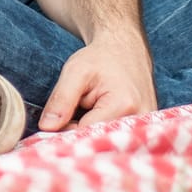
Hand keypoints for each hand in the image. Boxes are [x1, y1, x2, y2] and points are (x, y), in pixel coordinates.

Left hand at [37, 31, 156, 130]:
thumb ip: (60, 100)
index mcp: (123, 105)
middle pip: (97, 140)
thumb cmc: (101, 59)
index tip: (55, 122)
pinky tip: (98, 117)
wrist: (126, 50)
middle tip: (72, 114)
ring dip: (91, 133)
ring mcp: (145, 127)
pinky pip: (116, 139)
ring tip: (88, 111)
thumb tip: (46, 128)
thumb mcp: (75, 72)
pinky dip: (102, 133)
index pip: (85, 134)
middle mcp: (139, 120)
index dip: (65, 130)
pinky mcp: (145, 131)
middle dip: (78, 133)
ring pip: (106, 141)